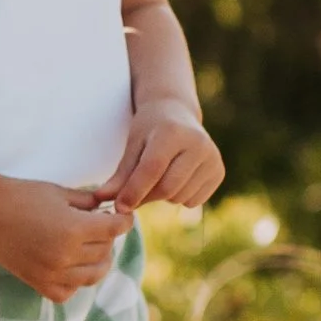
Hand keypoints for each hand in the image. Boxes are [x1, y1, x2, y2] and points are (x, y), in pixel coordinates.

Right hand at [0, 175, 135, 304]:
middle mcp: (65, 255)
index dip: (123, 222)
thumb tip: (110, 211)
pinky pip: (68, 292)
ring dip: (98, 261)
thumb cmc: (21, 195)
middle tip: (99, 226)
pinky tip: (70, 266)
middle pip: (106, 251)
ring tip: (91, 247)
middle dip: (107, 237)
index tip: (122, 217)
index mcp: (73, 229)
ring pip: (93, 275)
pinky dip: (75, 281)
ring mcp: (51, 273)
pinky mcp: (37, 283)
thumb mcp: (60, 193)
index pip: (115, 230)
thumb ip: (89, 203)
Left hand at [94, 103, 224, 213]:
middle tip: (135, 194)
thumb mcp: (133, 144)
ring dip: (163, 196)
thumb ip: (120, 174)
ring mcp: (212, 157)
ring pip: (180, 197)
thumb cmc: (150, 128)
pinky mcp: (219, 171)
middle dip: (146, 196)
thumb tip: (101, 199)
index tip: (119, 207)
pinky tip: (176, 179)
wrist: (178, 113)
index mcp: (172, 132)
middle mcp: (198, 143)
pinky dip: (180, 197)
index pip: (152, 169)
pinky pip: (194, 201)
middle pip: (167, 188)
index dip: (134, 191)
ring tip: (159, 176)